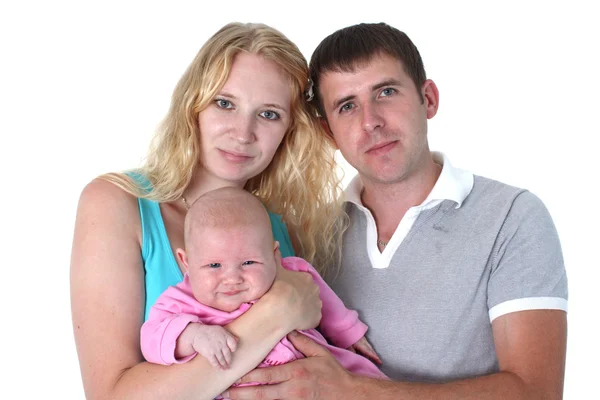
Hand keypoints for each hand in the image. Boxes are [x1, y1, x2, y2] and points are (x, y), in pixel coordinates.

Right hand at [187, 324, 237, 368]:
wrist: (196, 333)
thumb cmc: (209, 331)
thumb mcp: (220, 329)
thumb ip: (229, 335)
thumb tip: (237, 340)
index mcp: (225, 336)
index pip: (233, 344)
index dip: (234, 348)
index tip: (233, 351)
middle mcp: (221, 343)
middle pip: (228, 354)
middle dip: (228, 360)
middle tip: (229, 364)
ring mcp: (215, 349)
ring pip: (222, 359)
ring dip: (224, 365)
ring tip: (225, 368)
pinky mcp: (209, 354)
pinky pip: (215, 362)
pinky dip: (217, 366)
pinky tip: (219, 369)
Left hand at [223, 331, 353, 398]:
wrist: (348, 394)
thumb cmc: (333, 373)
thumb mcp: (320, 353)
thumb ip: (303, 342)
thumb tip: (288, 331)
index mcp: (296, 372)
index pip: (267, 376)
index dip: (249, 377)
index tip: (234, 375)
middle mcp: (292, 389)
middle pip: (261, 394)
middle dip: (241, 394)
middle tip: (224, 392)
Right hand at [264, 261, 321, 331]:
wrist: (280, 308)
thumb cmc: (278, 287)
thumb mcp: (276, 269)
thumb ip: (276, 256)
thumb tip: (276, 244)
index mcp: (307, 278)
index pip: (304, 281)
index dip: (295, 286)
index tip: (287, 290)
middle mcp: (316, 290)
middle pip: (310, 293)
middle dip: (302, 296)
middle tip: (289, 301)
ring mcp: (317, 304)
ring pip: (312, 306)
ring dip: (305, 308)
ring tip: (292, 312)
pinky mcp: (317, 318)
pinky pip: (312, 319)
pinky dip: (306, 320)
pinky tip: (296, 321)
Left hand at [347, 336, 381, 364]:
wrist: (345, 325)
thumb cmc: (345, 335)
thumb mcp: (347, 345)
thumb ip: (352, 352)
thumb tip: (357, 358)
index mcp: (360, 344)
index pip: (368, 352)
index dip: (373, 356)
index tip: (379, 360)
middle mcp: (363, 341)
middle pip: (370, 349)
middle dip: (374, 355)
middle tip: (379, 361)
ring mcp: (362, 338)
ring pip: (369, 346)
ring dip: (372, 352)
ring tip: (375, 357)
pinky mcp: (361, 336)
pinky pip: (367, 344)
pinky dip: (369, 348)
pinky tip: (368, 350)